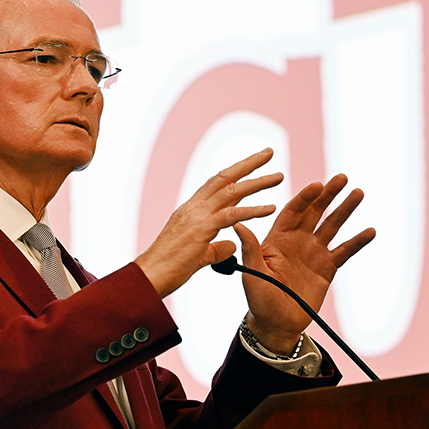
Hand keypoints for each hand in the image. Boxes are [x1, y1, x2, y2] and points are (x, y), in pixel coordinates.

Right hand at [136, 148, 282, 298]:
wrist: (149, 276)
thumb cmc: (168, 268)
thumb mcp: (197, 254)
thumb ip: (215, 247)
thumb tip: (231, 244)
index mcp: (191, 210)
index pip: (215, 185)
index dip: (235, 173)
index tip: (252, 164)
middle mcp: (194, 207)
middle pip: (225, 178)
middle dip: (248, 164)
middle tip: (268, 152)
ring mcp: (197, 216)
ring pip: (232, 191)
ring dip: (258, 182)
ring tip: (279, 176)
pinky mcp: (202, 229)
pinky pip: (232, 215)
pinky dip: (253, 210)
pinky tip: (270, 208)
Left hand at [236, 174, 374, 353]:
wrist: (277, 324)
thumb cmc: (259, 300)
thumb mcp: (252, 274)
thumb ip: (250, 250)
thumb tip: (238, 224)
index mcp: (278, 239)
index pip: (293, 211)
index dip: (305, 198)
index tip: (317, 185)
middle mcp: (298, 241)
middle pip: (315, 212)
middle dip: (328, 195)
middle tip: (342, 178)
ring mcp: (314, 253)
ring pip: (332, 226)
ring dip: (345, 209)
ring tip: (358, 193)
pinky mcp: (327, 268)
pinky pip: (344, 251)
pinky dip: (357, 241)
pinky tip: (370, 231)